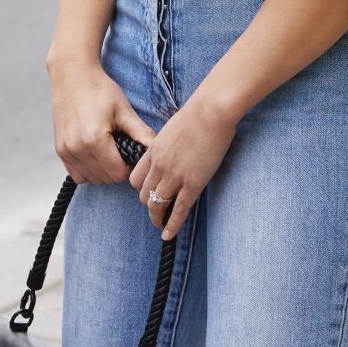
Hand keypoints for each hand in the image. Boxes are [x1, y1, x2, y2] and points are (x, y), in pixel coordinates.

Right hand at [49, 57, 155, 185]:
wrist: (72, 75)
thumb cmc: (100, 90)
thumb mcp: (124, 110)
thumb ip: (141, 134)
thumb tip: (158, 150)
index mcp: (95, 140)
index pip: (118, 174)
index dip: (129, 166)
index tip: (130, 151)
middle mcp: (77, 149)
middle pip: (105, 178)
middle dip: (117, 168)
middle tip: (120, 148)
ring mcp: (66, 150)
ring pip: (91, 179)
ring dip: (102, 170)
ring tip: (108, 149)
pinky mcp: (59, 149)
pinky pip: (76, 174)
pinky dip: (88, 170)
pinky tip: (95, 153)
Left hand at [128, 97, 236, 238]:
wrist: (211, 111)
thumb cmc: (198, 113)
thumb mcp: (173, 128)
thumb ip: (168, 143)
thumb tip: (173, 150)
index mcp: (153, 151)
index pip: (136, 178)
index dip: (141, 189)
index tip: (147, 193)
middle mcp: (159, 166)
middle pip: (144, 194)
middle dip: (148, 204)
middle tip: (156, 210)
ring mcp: (174, 176)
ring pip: (157, 204)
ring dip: (157, 217)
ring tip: (160, 225)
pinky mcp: (192, 184)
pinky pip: (179, 209)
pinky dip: (172, 225)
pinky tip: (168, 234)